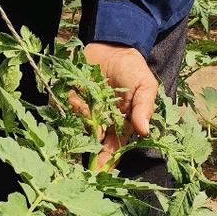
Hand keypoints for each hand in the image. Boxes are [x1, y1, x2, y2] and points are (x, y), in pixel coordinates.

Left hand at [69, 42, 158, 169]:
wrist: (115, 45)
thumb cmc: (134, 68)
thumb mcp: (145, 87)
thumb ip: (143, 108)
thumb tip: (144, 131)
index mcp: (122, 122)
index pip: (115, 146)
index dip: (107, 159)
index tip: (99, 170)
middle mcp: (104, 118)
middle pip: (95, 138)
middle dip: (88, 146)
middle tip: (80, 152)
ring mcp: (90, 106)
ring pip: (81, 122)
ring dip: (80, 118)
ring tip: (81, 105)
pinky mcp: (78, 93)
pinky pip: (71, 104)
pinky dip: (72, 103)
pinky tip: (75, 96)